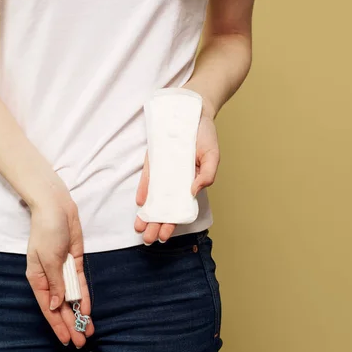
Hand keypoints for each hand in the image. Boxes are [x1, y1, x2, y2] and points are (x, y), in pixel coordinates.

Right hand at [26, 196, 93, 347]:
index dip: (58, 325)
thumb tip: (57, 305)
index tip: (67, 339)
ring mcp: (63, 270)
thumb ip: (55, 283)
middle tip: (81, 341)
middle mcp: (50, 277)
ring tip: (88, 331)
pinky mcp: (74, 262)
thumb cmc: (46, 231)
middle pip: (61, 306)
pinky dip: (84, 296)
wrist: (56, 207)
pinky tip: (88, 310)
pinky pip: (79, 284)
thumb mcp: (49, 259)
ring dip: (79, 314)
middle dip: (71, 324)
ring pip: (72, 298)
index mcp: (37, 278)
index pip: (48, 307)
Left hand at [134, 114, 219, 242]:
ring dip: (146, 213)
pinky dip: (144, 190)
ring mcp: (163, 172)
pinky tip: (140, 203)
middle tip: (147, 239)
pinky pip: (148, 179)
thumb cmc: (205, 136)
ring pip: (153, 197)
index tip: (165, 236)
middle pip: (164, 207)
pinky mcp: (153, 162)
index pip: (179, 209)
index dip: (172, 223)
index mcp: (190, 184)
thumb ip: (207, 174)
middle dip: (156, 224)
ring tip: (139, 228)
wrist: (191, 112)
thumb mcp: (212, 155)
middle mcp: (175, 181)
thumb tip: (195, 190)